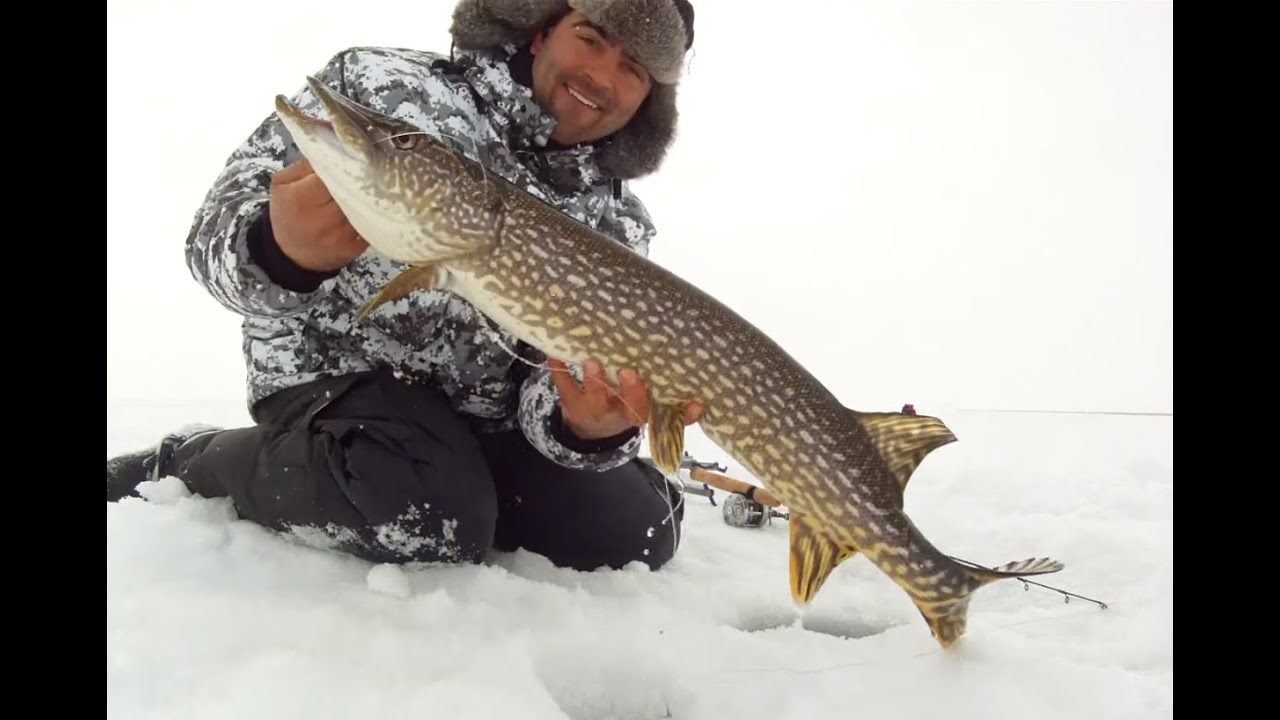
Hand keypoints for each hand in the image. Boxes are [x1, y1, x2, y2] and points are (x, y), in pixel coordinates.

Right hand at [268, 158, 368, 271]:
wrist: (291, 254)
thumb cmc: (288, 212)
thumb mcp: (283, 183)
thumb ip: (306, 164)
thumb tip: (334, 145)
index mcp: (301, 199)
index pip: (333, 172)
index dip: (344, 162)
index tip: (350, 154)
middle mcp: (324, 220)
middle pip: (353, 189)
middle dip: (360, 176)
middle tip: (367, 165)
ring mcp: (342, 237)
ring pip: (366, 205)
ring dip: (369, 194)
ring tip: (370, 184)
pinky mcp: (356, 249)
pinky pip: (372, 223)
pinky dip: (373, 213)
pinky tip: (371, 205)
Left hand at [548, 357, 702, 439]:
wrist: (591, 429)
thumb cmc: (628, 409)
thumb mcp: (651, 416)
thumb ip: (677, 414)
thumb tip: (702, 404)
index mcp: (636, 415)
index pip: (647, 410)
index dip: (654, 400)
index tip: (657, 385)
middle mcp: (615, 412)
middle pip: (622, 405)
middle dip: (627, 391)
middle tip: (628, 371)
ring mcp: (591, 406)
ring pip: (593, 397)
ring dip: (594, 379)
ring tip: (593, 361)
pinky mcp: (570, 398)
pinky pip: (563, 384)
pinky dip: (558, 368)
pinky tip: (555, 351)